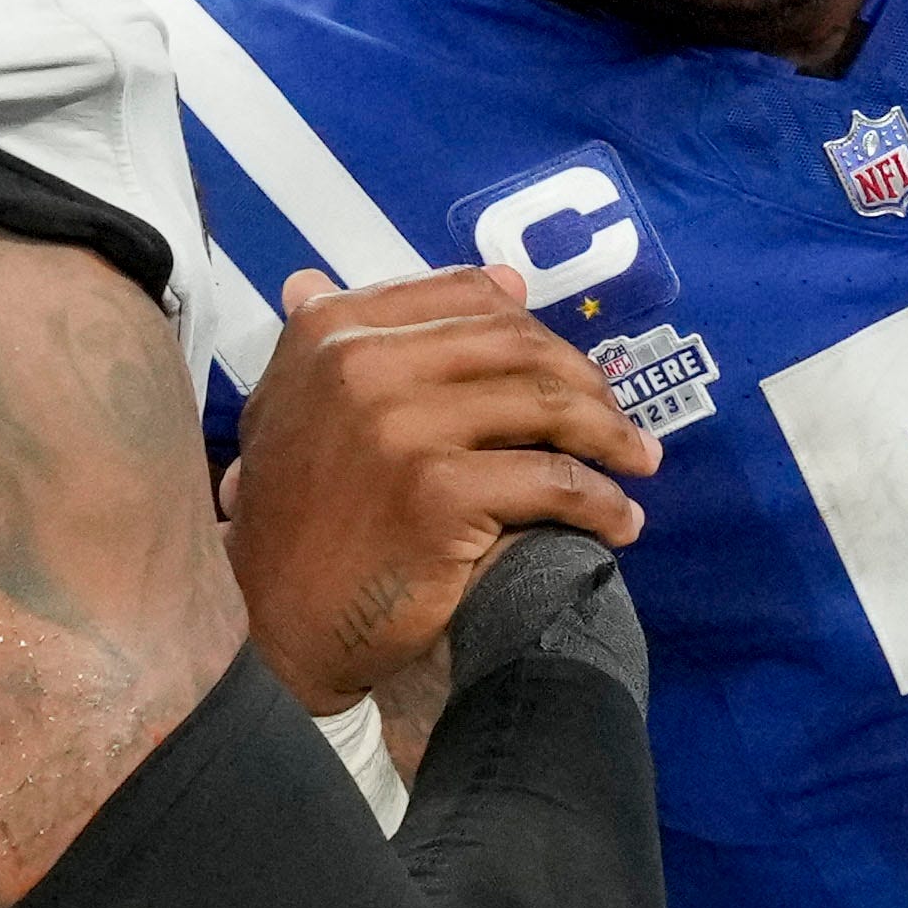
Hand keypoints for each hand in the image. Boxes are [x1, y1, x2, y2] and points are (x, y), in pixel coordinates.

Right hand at [222, 261, 656, 716]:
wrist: (270, 628)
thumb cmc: (298, 519)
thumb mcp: (309, 404)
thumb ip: (395, 335)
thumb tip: (506, 279)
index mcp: (331, 330)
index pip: (467, 297)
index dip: (535, 329)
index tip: (570, 370)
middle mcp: (361, 364)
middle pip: (517, 345)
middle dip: (586, 382)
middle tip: (619, 424)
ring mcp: (399, 427)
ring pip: (547, 405)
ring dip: (610, 436)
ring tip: (637, 464)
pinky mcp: (438, 495)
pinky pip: (554, 482)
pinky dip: (603, 502)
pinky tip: (620, 522)